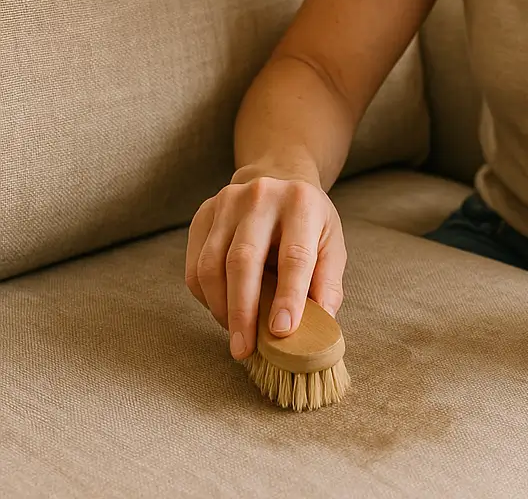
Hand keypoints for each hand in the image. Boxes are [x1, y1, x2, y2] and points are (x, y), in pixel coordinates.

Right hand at [184, 165, 346, 361]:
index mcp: (301, 203)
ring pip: (212, 266)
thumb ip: (327, 284)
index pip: (294, 255)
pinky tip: (222, 310)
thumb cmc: (308, 223)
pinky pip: (194, 266)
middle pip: (243, 260)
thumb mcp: (330, 244)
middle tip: (244, 348)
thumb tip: (321, 327)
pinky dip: (206, 298)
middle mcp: (262, 197)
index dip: (289, 296)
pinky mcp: (203, 214)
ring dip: (221, 309)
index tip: (282, 331)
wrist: (278, 180)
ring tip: (236, 335)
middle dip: (243, 310)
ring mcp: (227, 202)